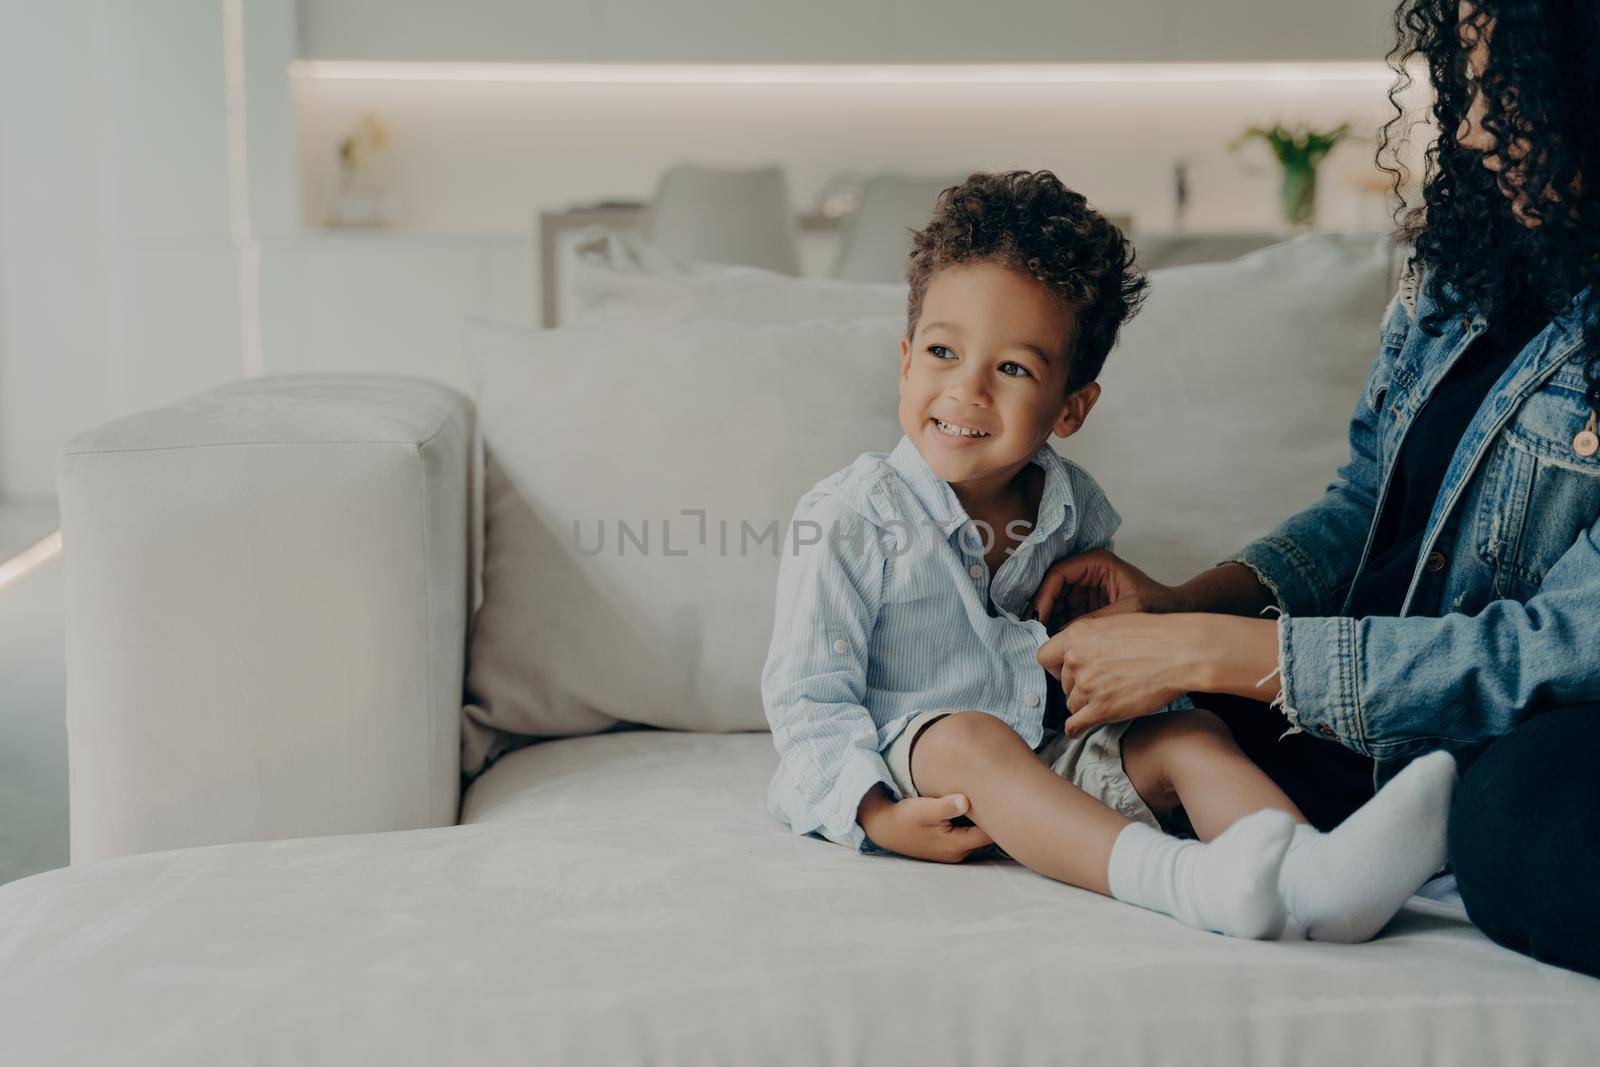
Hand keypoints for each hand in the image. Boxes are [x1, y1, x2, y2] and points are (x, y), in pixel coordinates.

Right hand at [857, 786, 994, 862]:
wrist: (884, 828)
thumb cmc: (904, 817)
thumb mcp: (923, 809)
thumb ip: (946, 806)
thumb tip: (966, 801)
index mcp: (957, 845)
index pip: (991, 835)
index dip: (1002, 818)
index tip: (1008, 799)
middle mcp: (959, 852)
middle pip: (989, 837)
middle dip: (996, 819)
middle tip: (1005, 794)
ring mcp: (954, 850)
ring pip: (979, 835)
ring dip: (985, 820)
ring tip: (993, 798)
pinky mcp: (949, 844)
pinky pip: (970, 834)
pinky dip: (975, 822)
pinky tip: (975, 806)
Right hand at [1028, 549, 1188, 631]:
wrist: (1177, 613)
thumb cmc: (1159, 606)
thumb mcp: (1128, 612)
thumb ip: (1096, 621)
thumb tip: (1063, 635)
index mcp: (1097, 563)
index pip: (1059, 573)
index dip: (1045, 595)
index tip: (1039, 617)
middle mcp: (1088, 571)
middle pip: (1053, 588)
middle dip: (1044, 609)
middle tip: (1036, 633)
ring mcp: (1087, 588)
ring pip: (1056, 602)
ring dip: (1049, 620)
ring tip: (1045, 641)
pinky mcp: (1088, 604)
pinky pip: (1065, 613)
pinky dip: (1059, 627)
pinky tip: (1056, 642)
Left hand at [1036, 613, 1281, 736]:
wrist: (1180, 652)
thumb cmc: (1155, 636)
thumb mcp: (1113, 624)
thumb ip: (1089, 640)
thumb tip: (1076, 653)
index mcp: (1077, 635)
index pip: (1044, 656)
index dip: (1055, 667)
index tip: (1067, 672)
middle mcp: (1076, 659)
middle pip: (1063, 684)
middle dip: (1076, 687)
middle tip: (1099, 686)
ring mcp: (1087, 685)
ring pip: (1072, 704)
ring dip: (1084, 705)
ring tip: (1106, 700)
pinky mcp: (1101, 708)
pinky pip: (1075, 724)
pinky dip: (1075, 729)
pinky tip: (1077, 731)